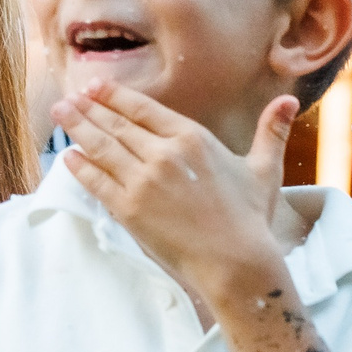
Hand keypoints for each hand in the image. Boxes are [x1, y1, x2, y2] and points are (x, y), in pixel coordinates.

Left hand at [53, 81, 295, 304]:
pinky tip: (68, 155)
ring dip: (77, 128)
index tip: (96, 88)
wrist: (237, 263)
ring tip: (60, 115)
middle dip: (88, 108)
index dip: (115, 96)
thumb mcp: (264, 170)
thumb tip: (290, 102)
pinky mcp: (129, 208)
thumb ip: (272, 132)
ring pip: (101, 146)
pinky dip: (79, 166)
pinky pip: (96, 181)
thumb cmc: (252, 219)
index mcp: (192, 139)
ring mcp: (143, 181)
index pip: (142, 109)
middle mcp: (163, 154)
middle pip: (116, 123)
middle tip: (68, 99)